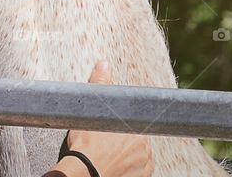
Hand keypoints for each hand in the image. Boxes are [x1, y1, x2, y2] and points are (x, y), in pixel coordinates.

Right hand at [46, 60, 153, 176]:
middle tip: (106, 144)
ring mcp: (144, 168)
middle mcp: (146, 150)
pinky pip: (137, 172)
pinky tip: (114, 166)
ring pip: (138, 157)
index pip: (134, 125)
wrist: (85, 173)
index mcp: (137, 130)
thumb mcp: (91, 111)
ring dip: (127, 156)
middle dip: (124, 141)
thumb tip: (104, 64)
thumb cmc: (87, 145)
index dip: (122, 127)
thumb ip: (100, 85)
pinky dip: (128, 169)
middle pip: (137, 141)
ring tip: (108, 156)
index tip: (112, 132)